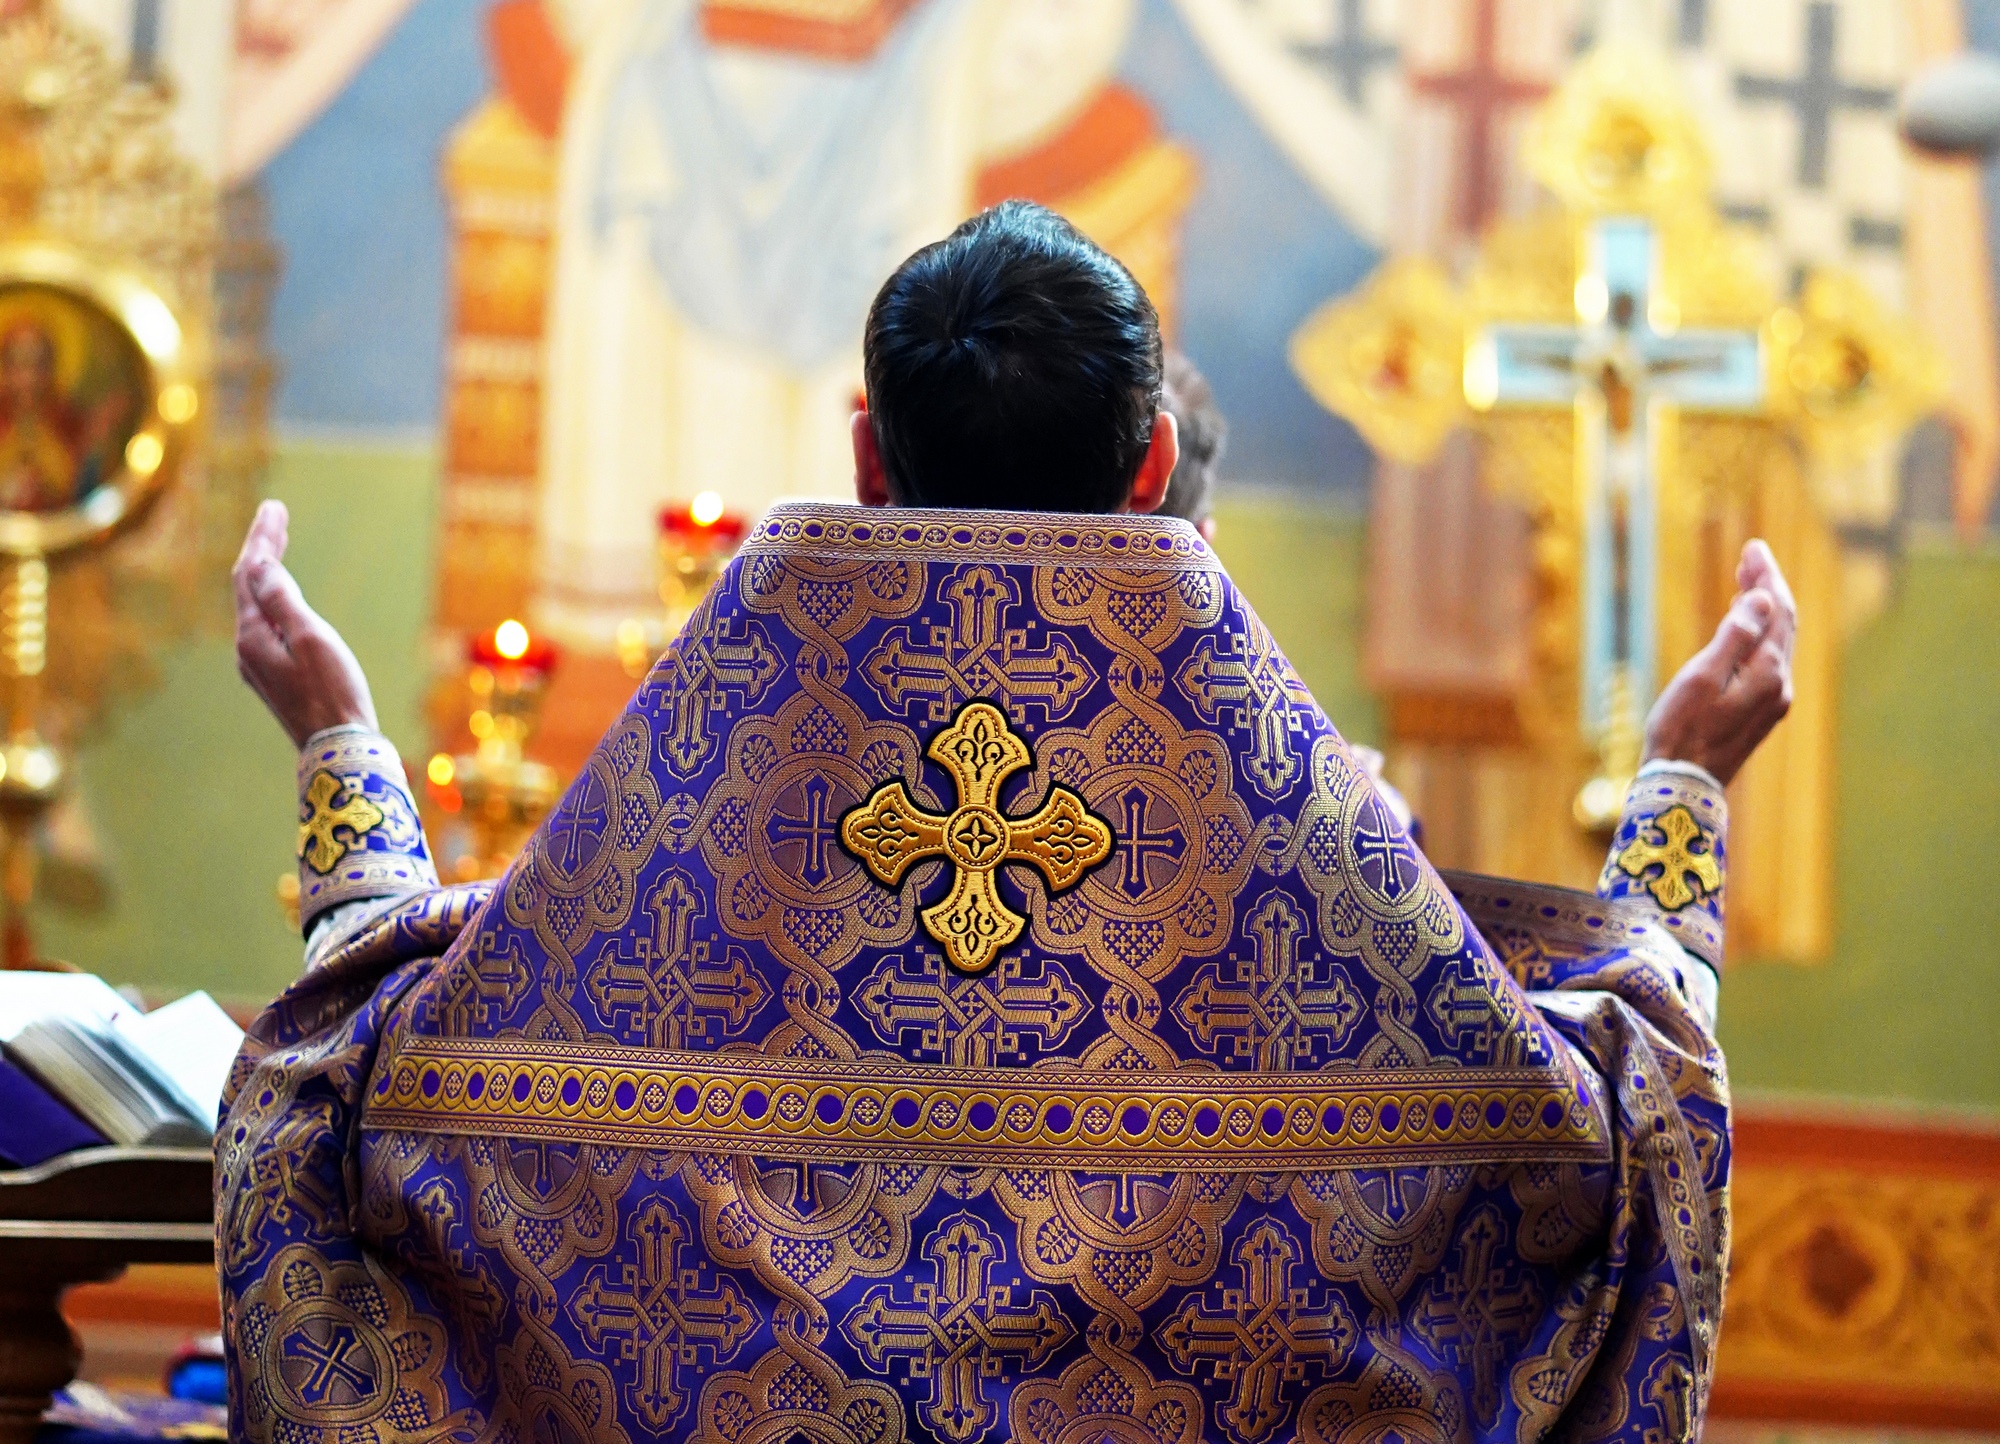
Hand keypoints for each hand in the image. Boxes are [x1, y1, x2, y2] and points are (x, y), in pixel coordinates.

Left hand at [233, 500, 376, 747]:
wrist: (340, 751)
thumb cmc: (333, 694)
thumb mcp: (310, 639)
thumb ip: (282, 599)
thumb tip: (257, 564)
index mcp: (252, 637)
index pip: (249, 574)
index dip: (261, 539)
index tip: (274, 506)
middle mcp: (247, 650)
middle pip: (248, 588)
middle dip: (261, 550)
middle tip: (276, 515)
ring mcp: (259, 667)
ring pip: (256, 607)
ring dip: (266, 573)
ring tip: (276, 547)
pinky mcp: (276, 679)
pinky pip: (266, 625)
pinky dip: (274, 599)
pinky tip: (284, 600)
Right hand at [1641, 538, 1795, 785]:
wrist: (1683, 786)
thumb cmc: (1682, 731)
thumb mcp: (1702, 678)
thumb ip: (1734, 636)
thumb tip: (1761, 599)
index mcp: (1768, 672)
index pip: (1776, 611)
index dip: (1766, 577)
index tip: (1753, 547)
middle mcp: (1779, 685)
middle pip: (1783, 623)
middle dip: (1768, 587)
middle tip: (1750, 556)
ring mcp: (1772, 701)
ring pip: (1777, 642)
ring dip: (1764, 609)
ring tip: (1745, 583)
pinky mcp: (1759, 712)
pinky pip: (1767, 660)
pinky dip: (1758, 634)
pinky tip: (1742, 628)